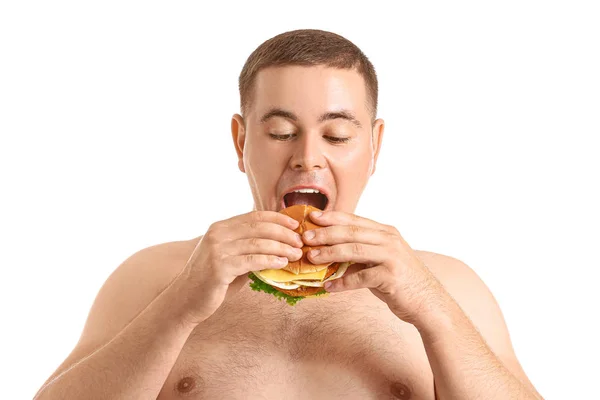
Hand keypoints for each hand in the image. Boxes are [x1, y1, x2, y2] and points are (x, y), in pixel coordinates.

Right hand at [176, 211, 303, 323]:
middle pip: (259, 227)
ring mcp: (217, 250)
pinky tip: (282, 263)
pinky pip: (252, 261)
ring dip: (281, 248)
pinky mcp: (219, 267)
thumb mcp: (229, 258)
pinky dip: (270, 261)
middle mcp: (218, 234)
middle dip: (283, 233)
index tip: (294, 224)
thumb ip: (247, 248)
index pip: (254, 216)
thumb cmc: (212, 281)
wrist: (185, 301)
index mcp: (220, 228)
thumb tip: (278, 243)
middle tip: (299, 241)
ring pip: (258, 243)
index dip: (277, 218)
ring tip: (296, 254)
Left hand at [302, 210, 441, 322]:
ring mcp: (392, 257)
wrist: (428, 303)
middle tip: (305, 237)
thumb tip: (329, 255)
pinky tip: (329, 288)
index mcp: (386, 233)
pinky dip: (343, 283)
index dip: (332, 217)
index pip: (354, 220)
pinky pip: (361, 277)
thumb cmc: (401, 282)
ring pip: (354, 250)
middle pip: (351, 232)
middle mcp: (389, 240)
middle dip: (325, 234)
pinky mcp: (391, 277)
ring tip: (311, 258)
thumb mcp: (380, 263)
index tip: (312, 217)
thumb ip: (360, 256)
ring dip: (330, 254)